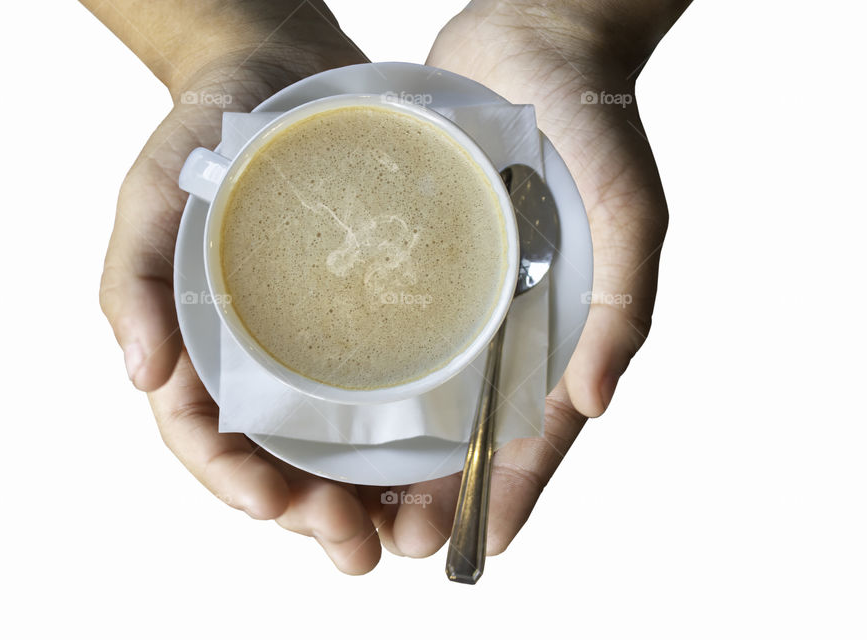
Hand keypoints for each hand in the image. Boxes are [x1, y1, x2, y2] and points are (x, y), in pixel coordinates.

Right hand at [95, 2, 385, 573]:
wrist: (276, 77)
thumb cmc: (204, 139)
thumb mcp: (154, 198)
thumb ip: (135, 279)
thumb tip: (139, 373)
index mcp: (193, 350)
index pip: (205, 440)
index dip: (238, 485)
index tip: (279, 509)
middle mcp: (254, 363)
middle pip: (277, 461)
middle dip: (313, 515)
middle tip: (359, 549)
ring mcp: (309, 349)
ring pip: (333, 447)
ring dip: (364, 500)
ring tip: (406, 534)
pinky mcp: (359, 325)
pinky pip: (377, 397)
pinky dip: (400, 442)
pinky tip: (433, 465)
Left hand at [373, 0, 685, 558]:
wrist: (537, 33)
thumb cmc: (596, 119)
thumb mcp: (632, 210)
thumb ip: (626, 305)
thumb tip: (595, 402)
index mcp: (564, 324)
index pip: (540, 430)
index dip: (512, 492)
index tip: (480, 545)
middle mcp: (508, 318)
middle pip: (471, 427)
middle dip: (439, 489)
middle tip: (396, 539)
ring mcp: (461, 291)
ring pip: (426, 390)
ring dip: (396, 450)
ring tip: (354, 498)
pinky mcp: (418, 253)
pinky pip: (392, 323)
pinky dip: (369, 371)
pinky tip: (331, 405)